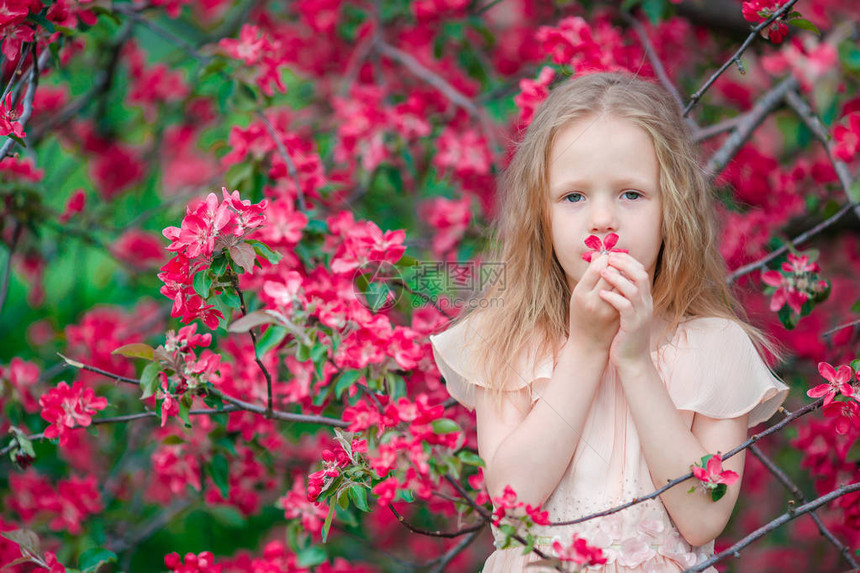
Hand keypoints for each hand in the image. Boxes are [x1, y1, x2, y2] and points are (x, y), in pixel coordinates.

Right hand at [567, 254, 618, 354]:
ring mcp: (608, 310)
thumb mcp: (579, 295)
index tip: (606, 257)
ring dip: (624, 274)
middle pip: (611, 273)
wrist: (589, 345)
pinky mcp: (619, 316)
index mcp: (580, 294)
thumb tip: (600, 254)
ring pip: (622, 284)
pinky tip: (627, 284)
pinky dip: (628, 286)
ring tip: (621, 271)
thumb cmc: (582, 316)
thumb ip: (589, 275)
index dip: (604, 259)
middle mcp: (593, 302)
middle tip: (616, 261)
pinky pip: (627, 294)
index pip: (596, 267)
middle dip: (616, 264)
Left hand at [596, 252, 653, 366]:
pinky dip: (614, 298)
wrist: (632, 360)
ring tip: (603, 271)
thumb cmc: (625, 335)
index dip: (628, 261)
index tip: (613, 254)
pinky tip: (601, 293)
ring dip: (618, 278)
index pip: (641, 272)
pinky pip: (625, 307)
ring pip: (634, 290)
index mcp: (645, 300)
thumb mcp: (626, 312)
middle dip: (625, 264)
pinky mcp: (632, 326)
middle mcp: (646, 305)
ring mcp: (641, 315)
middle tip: (609, 257)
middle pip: (641, 276)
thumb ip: (623, 295)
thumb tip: (612, 276)